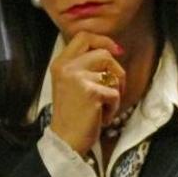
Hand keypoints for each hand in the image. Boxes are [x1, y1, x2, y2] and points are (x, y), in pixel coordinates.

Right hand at [48, 32, 125, 155]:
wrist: (65, 140)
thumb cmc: (73, 114)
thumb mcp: (71, 83)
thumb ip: (85, 65)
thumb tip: (114, 51)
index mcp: (60, 63)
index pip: (84, 36)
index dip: (103, 40)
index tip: (116, 51)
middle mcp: (67, 67)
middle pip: (104, 54)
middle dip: (117, 71)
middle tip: (116, 89)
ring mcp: (78, 78)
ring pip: (113, 75)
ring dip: (114, 93)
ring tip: (102, 107)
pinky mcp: (91, 92)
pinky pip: (115, 94)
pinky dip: (113, 108)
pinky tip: (100, 117)